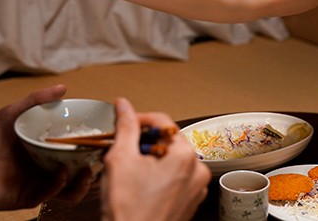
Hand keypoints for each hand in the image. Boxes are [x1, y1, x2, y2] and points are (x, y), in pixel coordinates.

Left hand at [0, 84, 93, 210]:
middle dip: (91, 166)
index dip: (88, 145)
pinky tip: (60, 173)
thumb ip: (35, 101)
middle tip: (99, 157)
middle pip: (77, 170)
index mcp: (45, 149)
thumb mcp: (11, 115)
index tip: (102, 137)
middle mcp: (46, 167)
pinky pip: (50, 193)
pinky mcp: (29, 198)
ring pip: (69, 188)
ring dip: (81, 182)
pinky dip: (58, 184)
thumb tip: (63, 88)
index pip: (73, 148)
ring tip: (87, 171)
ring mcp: (39, 183)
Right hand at [100, 98, 210, 220]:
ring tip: (128, 170)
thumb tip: (124, 107)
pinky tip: (139, 185)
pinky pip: (174, 179)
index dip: (139, 120)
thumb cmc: (129, 210)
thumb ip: (125, 128)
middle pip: (168, 141)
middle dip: (144, 142)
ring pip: (170, 160)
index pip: (162, 122)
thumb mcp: (121, 159)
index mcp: (185, 156)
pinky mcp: (189, 202)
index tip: (124, 123)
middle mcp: (196, 171)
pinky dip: (157, 176)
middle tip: (123, 149)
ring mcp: (195, 189)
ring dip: (150, 159)